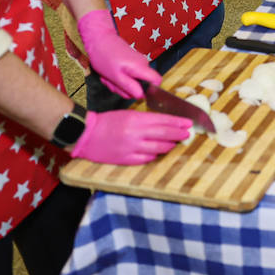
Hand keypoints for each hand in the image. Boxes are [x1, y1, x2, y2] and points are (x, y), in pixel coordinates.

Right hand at [69, 109, 190, 164]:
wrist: (86, 134)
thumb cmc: (107, 122)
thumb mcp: (127, 114)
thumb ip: (145, 119)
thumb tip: (164, 123)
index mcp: (136, 119)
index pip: (163, 120)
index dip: (178, 123)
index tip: (188, 123)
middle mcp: (136, 133)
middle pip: (164, 134)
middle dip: (178, 134)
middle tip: (187, 134)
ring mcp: (131, 148)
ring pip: (158, 148)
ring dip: (169, 145)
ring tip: (175, 143)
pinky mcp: (126, 160)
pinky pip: (146, 159)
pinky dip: (154, 155)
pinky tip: (158, 152)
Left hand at [77, 9, 157, 98]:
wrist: (99, 39)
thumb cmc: (104, 57)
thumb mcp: (115, 76)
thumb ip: (130, 87)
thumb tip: (142, 96)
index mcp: (141, 67)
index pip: (157, 81)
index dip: (149, 90)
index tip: (134, 91)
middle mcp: (143, 63)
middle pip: (142, 84)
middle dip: (126, 88)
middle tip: (113, 83)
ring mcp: (138, 62)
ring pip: (133, 81)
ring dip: (120, 83)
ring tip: (109, 77)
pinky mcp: (133, 61)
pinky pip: (129, 75)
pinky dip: (119, 77)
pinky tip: (111, 73)